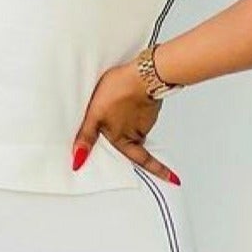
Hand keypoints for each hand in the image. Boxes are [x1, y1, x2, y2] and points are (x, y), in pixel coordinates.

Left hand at [72, 63, 180, 183]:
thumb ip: (86, 137)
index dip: (158, 170)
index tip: (174, 180)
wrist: (143, 72)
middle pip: (135, 141)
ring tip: (117, 102)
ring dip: (129, 118)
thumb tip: (78, 160)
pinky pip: (142, 111)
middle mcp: (138, 131)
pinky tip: (127, 96)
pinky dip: (135, 106)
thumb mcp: (94, 115)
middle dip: (133, 138)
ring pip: (137, 125)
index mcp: (125, 138)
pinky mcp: (150, 104)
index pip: (142, 160)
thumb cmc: (119, 92)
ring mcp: (146, 118)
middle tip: (126, 126)